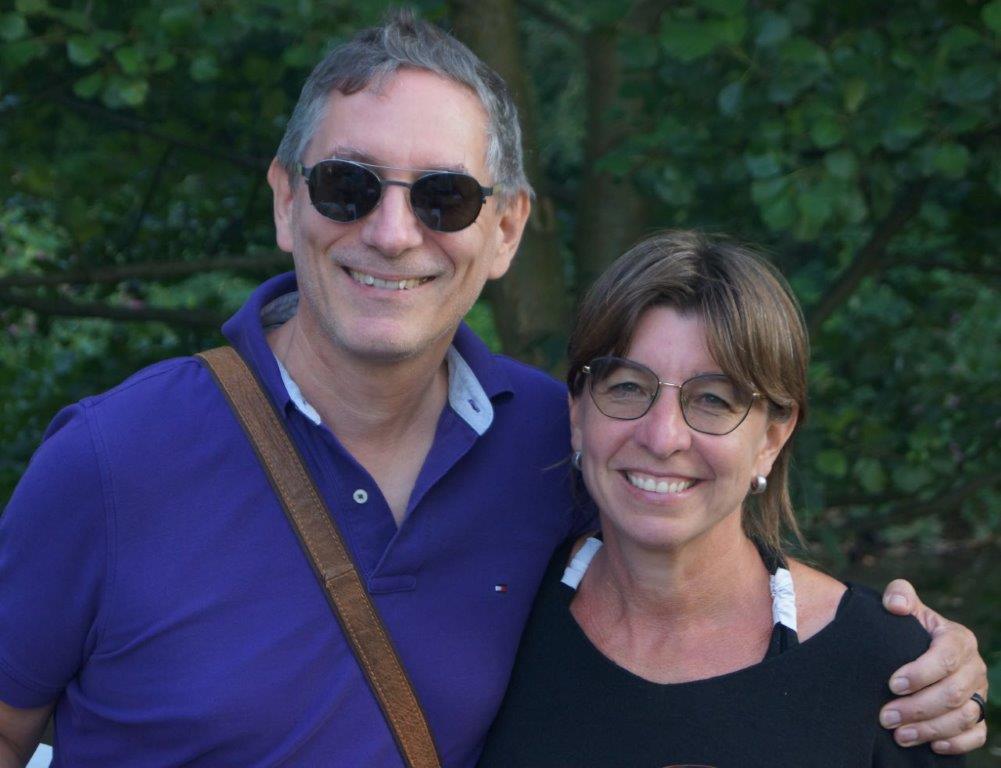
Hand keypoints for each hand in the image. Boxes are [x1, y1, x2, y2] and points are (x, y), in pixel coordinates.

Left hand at [879, 579, 987, 753]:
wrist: (912, 648)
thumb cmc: (906, 627)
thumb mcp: (902, 606)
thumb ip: (898, 595)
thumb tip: (896, 604)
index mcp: (959, 639)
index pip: (947, 658)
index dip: (921, 673)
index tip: (892, 683)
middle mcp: (974, 667)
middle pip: (953, 693)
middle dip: (917, 708)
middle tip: (885, 716)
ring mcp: (978, 693)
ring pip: (964, 717)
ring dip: (931, 729)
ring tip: (898, 734)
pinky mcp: (978, 715)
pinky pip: (977, 734)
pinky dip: (957, 742)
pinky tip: (933, 746)